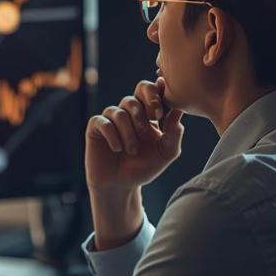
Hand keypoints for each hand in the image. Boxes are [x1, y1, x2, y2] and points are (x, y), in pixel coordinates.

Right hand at [85, 78, 184, 192]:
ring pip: (120, 111)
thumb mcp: (165, 153)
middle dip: (146, 105)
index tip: (160, 111)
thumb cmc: (144, 167)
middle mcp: (130, 112)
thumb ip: (174, 133)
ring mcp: (112, 118)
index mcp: (148, 113)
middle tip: (150, 123)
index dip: (157, 93)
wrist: (120, 185)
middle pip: (137, 91)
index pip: (152, 90)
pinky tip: (117, 149)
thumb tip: (179, 112)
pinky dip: (112, 135)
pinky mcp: (96, 128)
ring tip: (132, 151)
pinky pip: (104, 122)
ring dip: (129, 132)